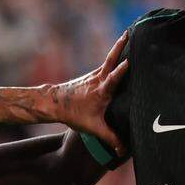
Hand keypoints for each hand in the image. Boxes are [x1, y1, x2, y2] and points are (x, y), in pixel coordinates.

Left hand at [47, 32, 128, 154]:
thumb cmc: (74, 115)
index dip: (121, 71)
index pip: (113, 78)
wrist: (54, 103)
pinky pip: (106, 64)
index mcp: (101, 91)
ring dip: (119, 47)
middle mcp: (98, 79)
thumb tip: (124, 152)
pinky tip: (122, 53)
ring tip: (130, 35)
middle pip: (110, 59)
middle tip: (129, 32)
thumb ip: (111, 139)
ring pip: (109, 58)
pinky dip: (115, 57)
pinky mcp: (93, 75)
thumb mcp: (94, 128)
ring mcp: (95, 75)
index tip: (130, 61)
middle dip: (120, 46)